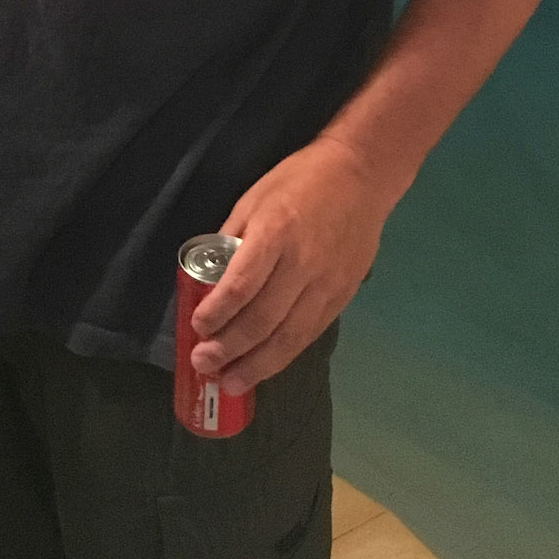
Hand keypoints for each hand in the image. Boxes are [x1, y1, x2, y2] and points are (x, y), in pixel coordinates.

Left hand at [188, 139, 393, 395]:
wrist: (361, 175)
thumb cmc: (299, 180)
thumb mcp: (255, 198)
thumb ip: (233, 238)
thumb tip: (209, 277)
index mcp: (276, 232)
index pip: (242, 284)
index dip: (218, 312)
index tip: (197, 327)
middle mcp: (303, 264)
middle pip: (263, 319)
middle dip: (230, 348)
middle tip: (204, 364)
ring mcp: (327, 284)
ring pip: (289, 337)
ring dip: (257, 365)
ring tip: (231, 383)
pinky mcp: (342, 297)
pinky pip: (309, 333)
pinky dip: (285, 355)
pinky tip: (265, 367)